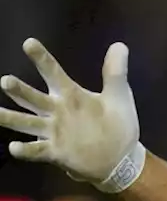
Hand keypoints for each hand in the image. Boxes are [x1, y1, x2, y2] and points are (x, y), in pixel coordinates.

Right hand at [0, 38, 144, 192]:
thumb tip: (120, 45)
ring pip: (27, 122)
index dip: (42, 58)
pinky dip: (26, 150)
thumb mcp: (118, 97)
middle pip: (33, 97)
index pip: (53, 72)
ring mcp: (54, 132)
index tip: (29, 43)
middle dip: (19, 89)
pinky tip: (14, 147)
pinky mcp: (56, 152)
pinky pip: (37, 150)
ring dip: (11, 117)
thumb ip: (115, 73)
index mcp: (70, 95)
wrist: (121, 158)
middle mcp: (56, 111)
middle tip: (5, 81)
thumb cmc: (117, 124)